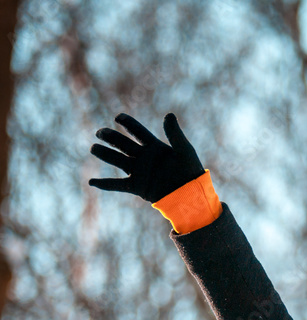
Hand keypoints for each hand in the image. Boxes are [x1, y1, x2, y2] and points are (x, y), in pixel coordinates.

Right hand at [89, 113, 204, 202]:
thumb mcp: (184, 150)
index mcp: (155, 147)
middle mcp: (144, 158)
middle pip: (123, 144)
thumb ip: (175, 134)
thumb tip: (169, 114)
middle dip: (111, 137)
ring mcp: (139, 172)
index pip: (138, 132)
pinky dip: (105, 184)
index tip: (118, 117)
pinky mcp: (137, 187)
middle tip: (100, 132)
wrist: (192, 195)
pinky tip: (91, 182)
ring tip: (94, 148)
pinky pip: (118, 185)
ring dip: (105, 154)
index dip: (128, 123)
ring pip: (117, 160)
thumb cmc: (190, 172)